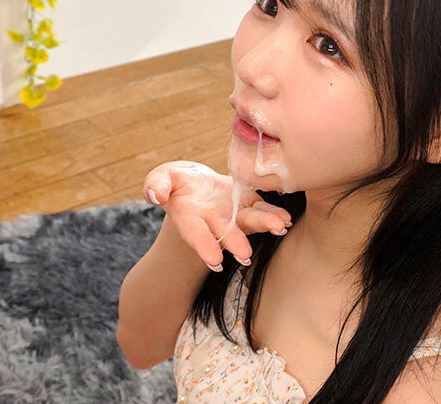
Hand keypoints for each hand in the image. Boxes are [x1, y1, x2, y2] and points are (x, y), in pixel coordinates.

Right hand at [142, 161, 292, 270]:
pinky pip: (261, 207)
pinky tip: (286, 219)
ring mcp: (232, 213)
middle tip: (247, 255)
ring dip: (264, 225)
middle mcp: (213, 221)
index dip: (204, 246)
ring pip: (248, 221)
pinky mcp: (247, 202)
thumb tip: (154, 195)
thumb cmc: (174, 183)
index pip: (195, 233)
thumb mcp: (161, 179)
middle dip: (236, 243)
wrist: (194, 184)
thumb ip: (157, 185)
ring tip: (281, 228)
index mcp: (189, 217)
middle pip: (225, 233)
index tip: (215, 261)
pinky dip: (273, 213)